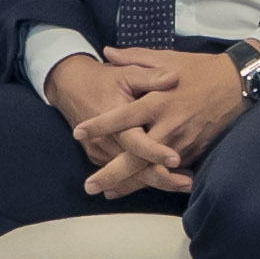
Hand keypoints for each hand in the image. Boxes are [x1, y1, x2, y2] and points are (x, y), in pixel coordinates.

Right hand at [40, 51, 188, 199]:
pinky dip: (143, 178)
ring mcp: (100, 150)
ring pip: (129, 175)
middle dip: (162, 178)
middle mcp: (106, 139)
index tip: (176, 160)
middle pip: (134, 167)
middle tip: (189, 184)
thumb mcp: (127, 72)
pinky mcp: (98, 156)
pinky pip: (121, 173)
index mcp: (114, 117)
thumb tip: (173, 78)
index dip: (155, 151)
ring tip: (186, 186)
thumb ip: (150, 76)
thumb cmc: (105, 78)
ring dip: (156, 181)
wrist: (70, 86)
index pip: (135, 141)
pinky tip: (168, 182)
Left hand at [76, 47, 247, 195]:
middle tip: (89, 185)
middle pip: (135, 156)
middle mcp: (168, 125)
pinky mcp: (194, 151)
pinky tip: (137, 187)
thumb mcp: (167, 57)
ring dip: (130, 184)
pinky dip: (154, 180)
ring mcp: (183, 142)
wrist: (238, 84)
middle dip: (111, 173)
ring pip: (152, 170)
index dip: (100, 125)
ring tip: (108, 192)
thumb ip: (134, 57)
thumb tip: (107, 51)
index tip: (78, 133)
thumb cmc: (200, 69)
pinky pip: (171, 170)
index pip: (123, 117)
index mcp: (158, 100)